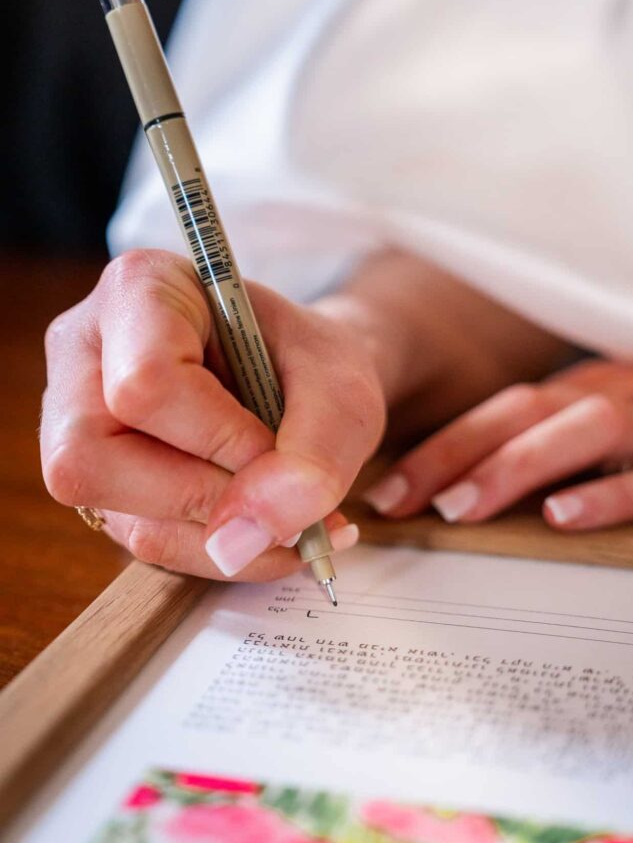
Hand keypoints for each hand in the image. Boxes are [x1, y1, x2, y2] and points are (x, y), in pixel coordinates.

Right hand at [41, 250, 385, 579]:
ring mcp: (79, 424)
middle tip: (284, 490)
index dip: (220, 437)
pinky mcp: (102, 483)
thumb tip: (240, 540)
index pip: (145, 384)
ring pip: (124, 519)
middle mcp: (86, 355)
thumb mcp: (343, 393)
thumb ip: (312, 457)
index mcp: (139, 290)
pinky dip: (224, 552)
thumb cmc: (314, 365)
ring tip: (298, 518)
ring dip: (229, 538)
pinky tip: (270, 530)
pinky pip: (148, 543)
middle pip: (95, 459)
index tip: (278, 444)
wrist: (308, 379)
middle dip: (211, 497)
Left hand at [363, 360, 632, 529]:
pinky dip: (606, 497)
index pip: (497, 414)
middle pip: (522, 415)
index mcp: (579, 396)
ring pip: (579, 432)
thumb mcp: (598, 430)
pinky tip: (563, 517)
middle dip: (454, 455)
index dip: (438, 450)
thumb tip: (454, 498)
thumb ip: (541, 453)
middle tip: (401, 502)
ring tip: (460, 507)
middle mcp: (609, 400)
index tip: (386, 493)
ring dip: (513, 466)